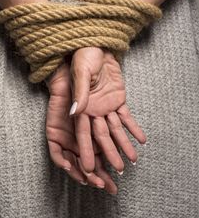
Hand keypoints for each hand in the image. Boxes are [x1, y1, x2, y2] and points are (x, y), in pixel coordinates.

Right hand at [70, 47, 145, 173]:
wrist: (97, 46)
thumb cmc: (85, 57)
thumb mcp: (81, 73)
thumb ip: (80, 93)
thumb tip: (74, 113)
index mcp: (81, 106)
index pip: (83, 132)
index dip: (87, 150)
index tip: (89, 168)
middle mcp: (93, 110)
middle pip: (101, 135)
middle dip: (109, 153)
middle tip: (117, 170)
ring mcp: (106, 105)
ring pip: (116, 129)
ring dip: (124, 143)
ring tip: (132, 160)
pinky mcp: (118, 99)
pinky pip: (126, 116)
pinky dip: (134, 127)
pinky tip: (141, 139)